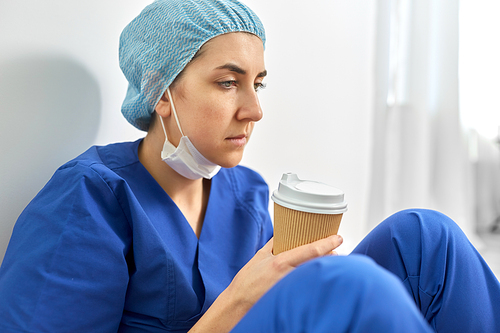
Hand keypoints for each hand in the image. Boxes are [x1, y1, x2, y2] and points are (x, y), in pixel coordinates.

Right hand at [189, 234, 342, 332]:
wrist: (238, 303)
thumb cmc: (247, 281)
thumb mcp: (260, 257)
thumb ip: (273, 244)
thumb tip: (282, 233)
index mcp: (281, 262)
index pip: (311, 250)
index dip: (328, 243)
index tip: (338, 237)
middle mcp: (289, 275)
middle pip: (319, 263)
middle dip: (331, 256)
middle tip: (335, 252)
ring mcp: (292, 288)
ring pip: (317, 275)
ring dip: (324, 268)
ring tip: (327, 264)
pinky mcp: (292, 298)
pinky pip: (309, 286)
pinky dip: (315, 280)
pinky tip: (316, 278)